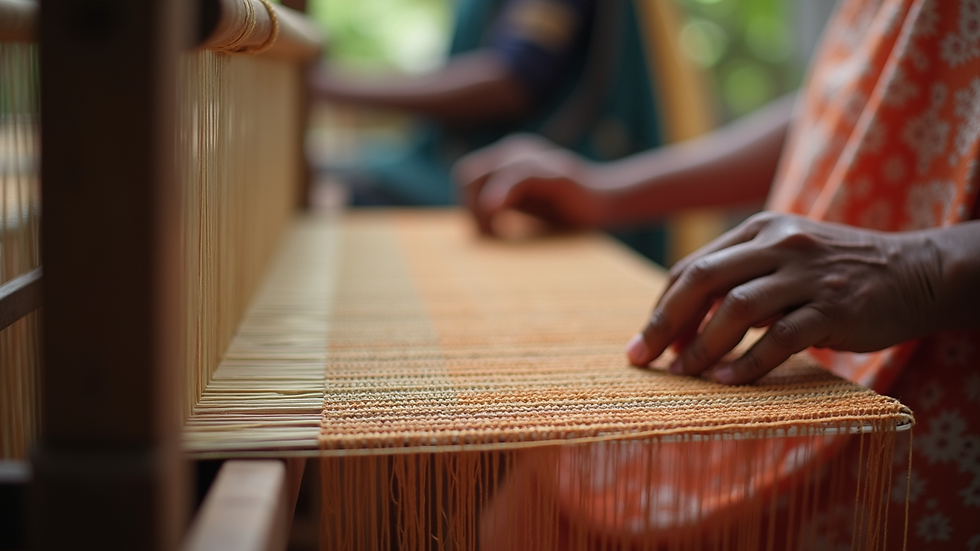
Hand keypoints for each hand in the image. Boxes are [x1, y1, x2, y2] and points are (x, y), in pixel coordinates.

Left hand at [453, 134, 609, 234]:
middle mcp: (515, 150)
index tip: (488, 232)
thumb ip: (498, 207)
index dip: (468, 207)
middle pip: (467, 176)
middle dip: (470, 209)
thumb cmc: (565, 211)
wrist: (608, 204)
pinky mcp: (551, 171)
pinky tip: (496, 213)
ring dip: (481, 209)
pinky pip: (517, 176)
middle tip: (491, 235)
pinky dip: (501, 194)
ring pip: (484, 175)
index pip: (466, 176)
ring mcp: (532, 157)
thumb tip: (470, 222)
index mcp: (507, 158)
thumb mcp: (523, 208)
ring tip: (497, 233)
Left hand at [626, 212, 947, 384]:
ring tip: (683, 376)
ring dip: (701, 346)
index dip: (665, 307)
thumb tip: (680, 325)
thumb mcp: (784, 257)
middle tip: (643, 358)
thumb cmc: (836, 272)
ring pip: (736, 308)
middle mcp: (778, 243)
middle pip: (702, 279)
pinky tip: (728, 382)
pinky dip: (748, 362)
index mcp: (759, 229)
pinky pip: (779, 337)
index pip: (693, 267)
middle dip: (665, 323)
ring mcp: (806, 274)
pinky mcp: (833, 307)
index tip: (649, 342)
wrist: (915, 272)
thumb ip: (738, 277)